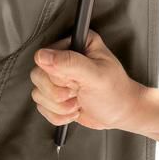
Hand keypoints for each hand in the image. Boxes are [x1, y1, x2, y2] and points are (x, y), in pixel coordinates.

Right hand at [30, 30, 146, 129]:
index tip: (74, 82)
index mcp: (74, 44)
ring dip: (59, 106)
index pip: (44, 57)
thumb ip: (70, 63)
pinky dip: (58, 115)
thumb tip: (42, 56)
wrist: (121, 113)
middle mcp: (63, 58)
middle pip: (37, 75)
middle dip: (57, 93)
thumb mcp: (95, 75)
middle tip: (77, 93)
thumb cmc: (115, 91)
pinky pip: (41, 107)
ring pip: (37, 94)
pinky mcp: (53, 96)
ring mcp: (57, 78)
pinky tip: (74, 110)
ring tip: (78, 102)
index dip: (57, 75)